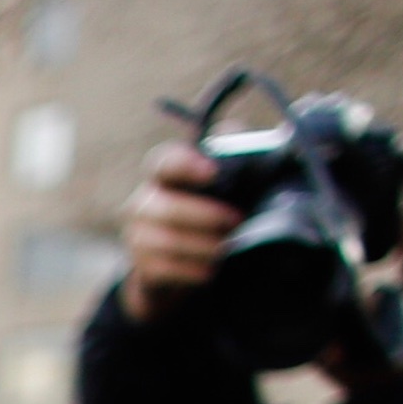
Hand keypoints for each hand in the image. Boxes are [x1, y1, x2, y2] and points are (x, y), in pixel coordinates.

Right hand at [120, 142, 241, 322]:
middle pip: (168, 208)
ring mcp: (138, 236)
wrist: (177, 268)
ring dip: (203, 246)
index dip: (186, 165)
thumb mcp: (222, 185)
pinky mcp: (142, 267)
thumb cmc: (205, 216)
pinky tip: (210, 269)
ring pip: (168, 241)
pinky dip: (193, 270)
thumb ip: (234, 157)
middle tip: (237, 220)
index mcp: (161, 175)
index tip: (213, 172)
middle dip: (206, 216)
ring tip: (226, 247)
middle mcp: (142, 202)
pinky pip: (166, 269)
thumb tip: (264, 132)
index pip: (165, 162)